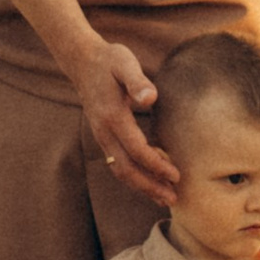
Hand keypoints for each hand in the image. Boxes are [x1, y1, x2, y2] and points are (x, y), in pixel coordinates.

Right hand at [73, 38, 180, 205]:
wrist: (83, 62)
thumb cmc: (110, 60)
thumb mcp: (125, 63)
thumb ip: (137, 81)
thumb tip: (150, 98)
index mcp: (112, 117)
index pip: (136, 150)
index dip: (156, 165)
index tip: (176, 175)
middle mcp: (104, 131)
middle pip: (126, 169)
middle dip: (150, 186)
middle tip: (173, 198)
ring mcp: (102, 136)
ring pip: (120, 170)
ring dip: (142, 186)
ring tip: (164, 197)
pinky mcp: (103, 137)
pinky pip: (118, 163)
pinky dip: (134, 177)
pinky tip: (150, 181)